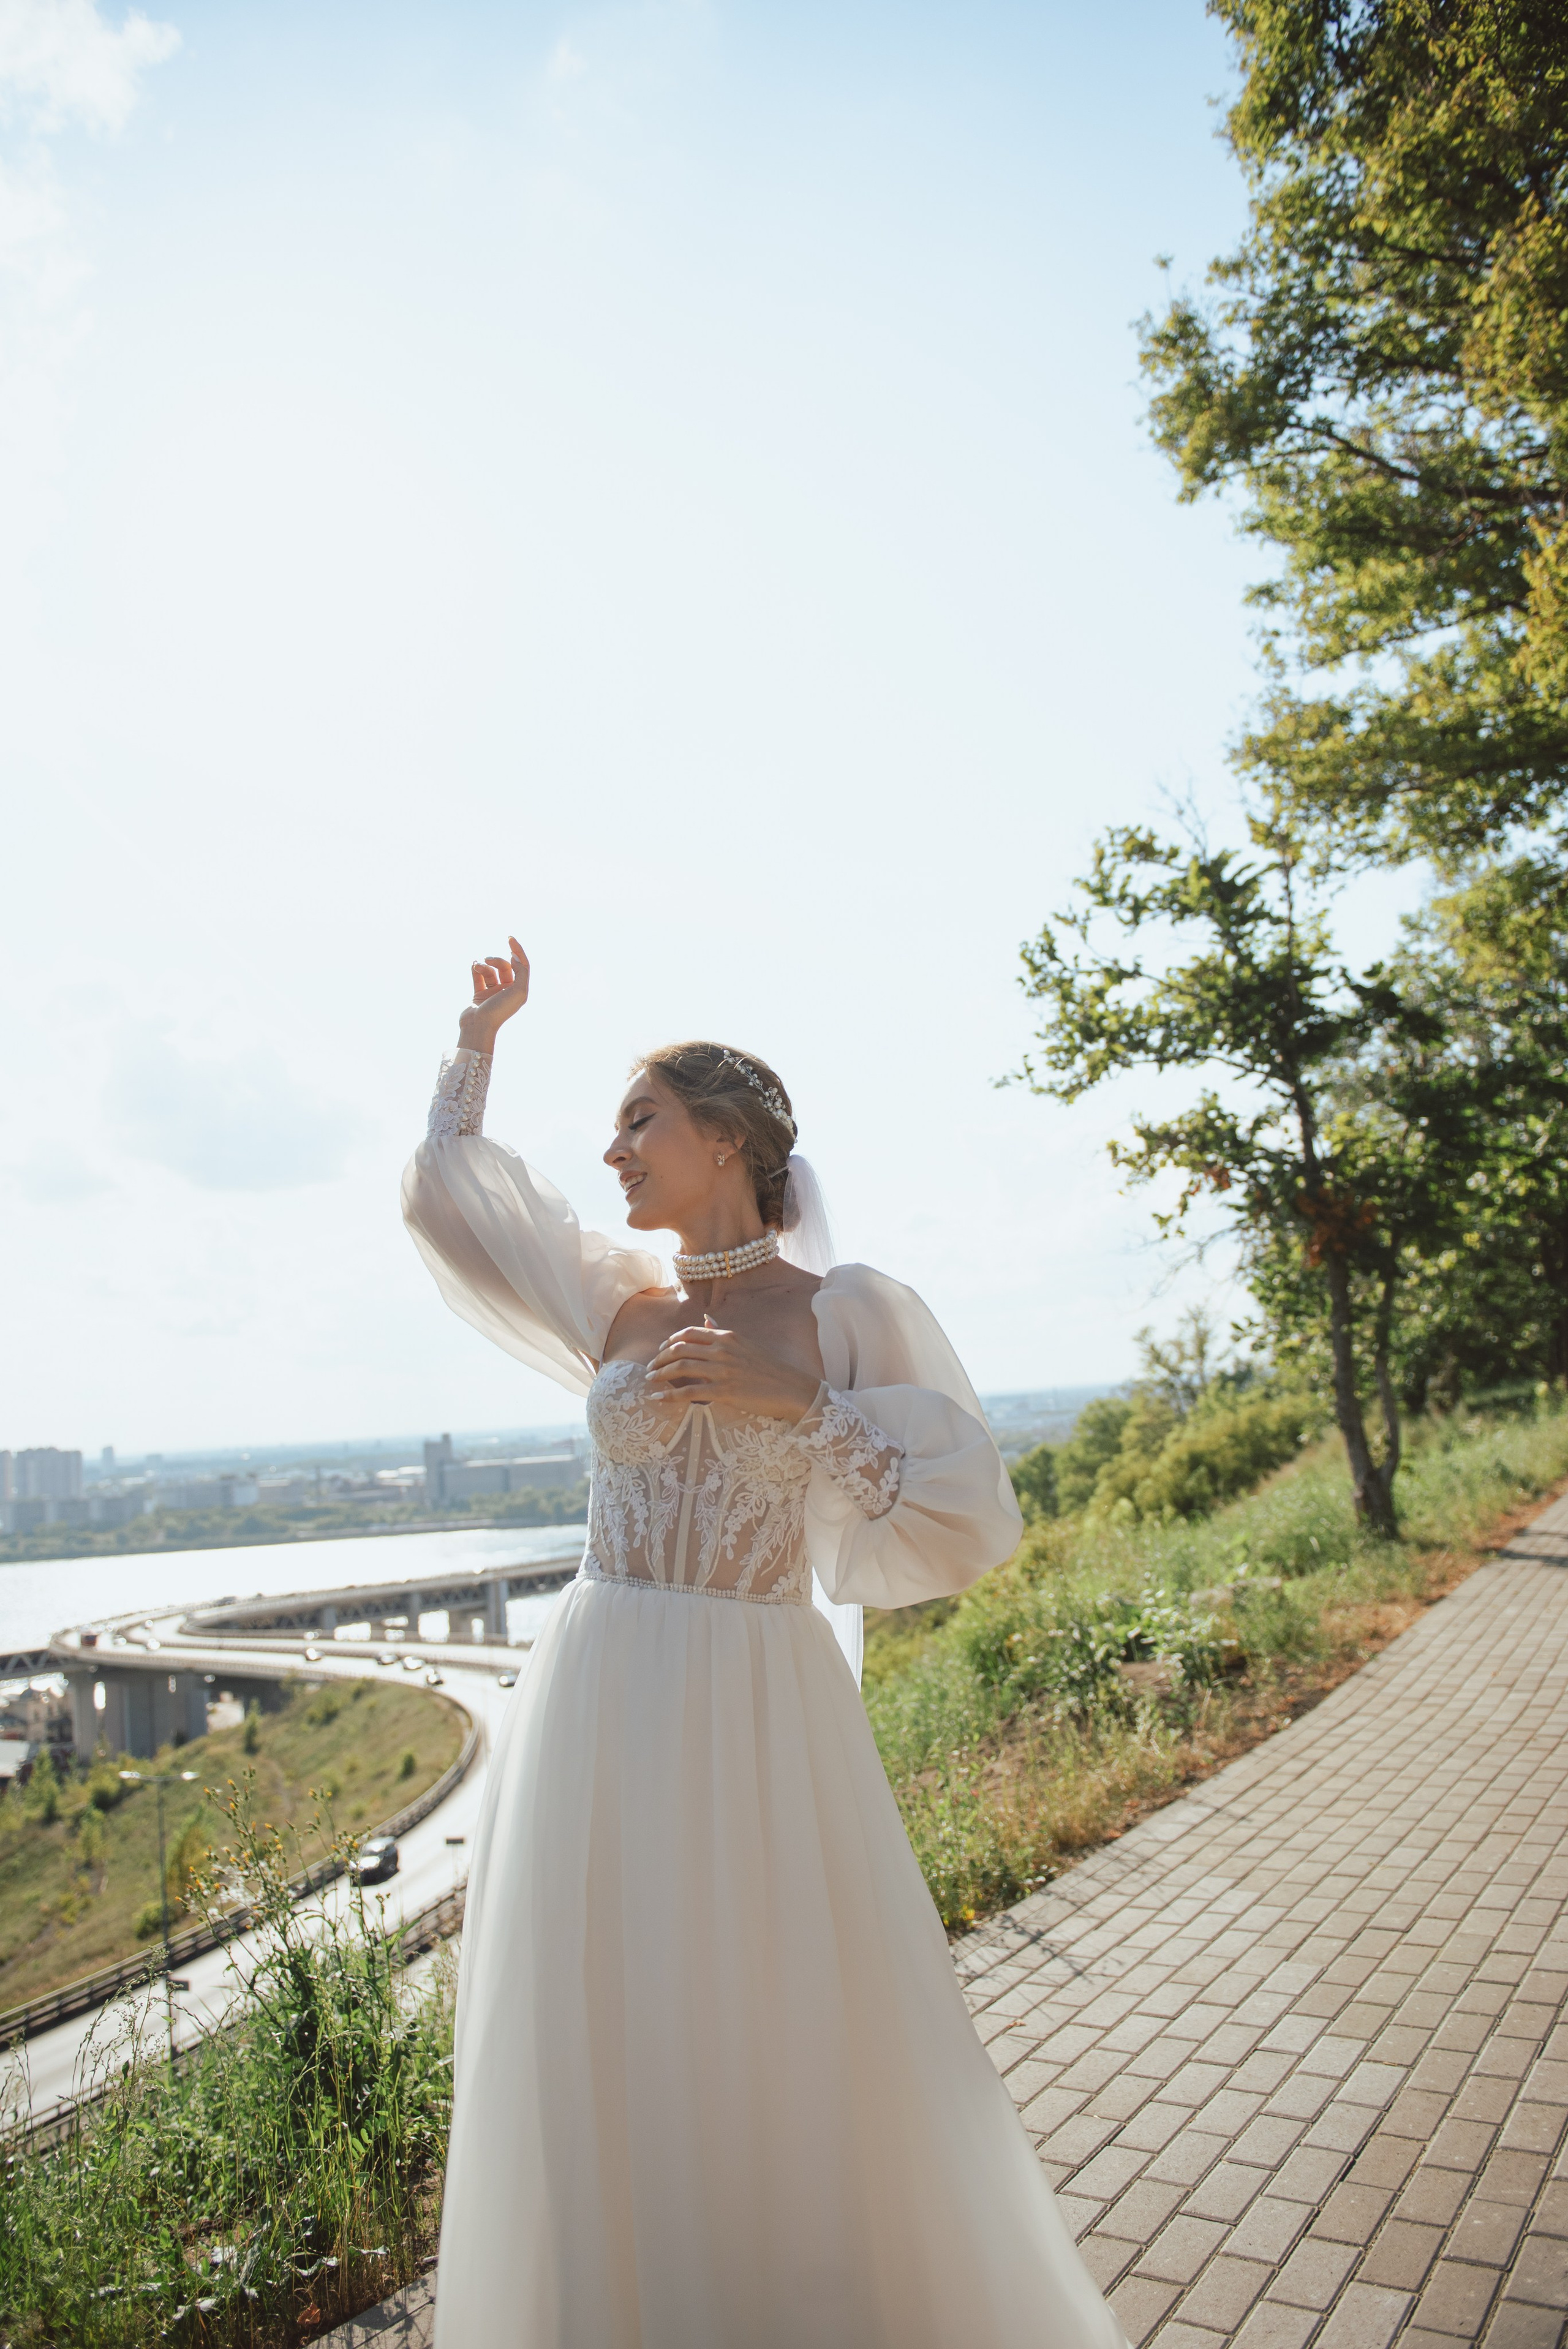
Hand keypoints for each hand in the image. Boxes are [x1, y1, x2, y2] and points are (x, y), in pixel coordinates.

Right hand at [458, 935, 529, 1053]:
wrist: (478, 1026)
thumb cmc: (500, 1010)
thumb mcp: (519, 991)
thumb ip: (521, 972)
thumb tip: (515, 957)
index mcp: (519, 990)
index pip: (522, 965)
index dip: (517, 951)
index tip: (510, 939)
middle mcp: (507, 991)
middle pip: (505, 966)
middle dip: (497, 960)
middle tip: (489, 959)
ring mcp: (492, 992)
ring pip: (490, 970)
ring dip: (484, 965)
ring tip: (478, 966)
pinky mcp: (479, 994)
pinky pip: (478, 976)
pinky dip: (476, 968)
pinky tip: (474, 965)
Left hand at [644, 1322, 821, 1423]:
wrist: (791, 1388)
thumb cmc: (769, 1368)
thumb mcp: (745, 1344)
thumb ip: (722, 1333)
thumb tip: (706, 1320)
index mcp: (727, 1337)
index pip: (689, 1333)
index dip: (669, 1341)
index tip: (660, 1350)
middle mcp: (722, 1350)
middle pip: (680, 1349)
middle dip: (659, 1358)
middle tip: (650, 1368)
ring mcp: (722, 1370)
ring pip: (681, 1367)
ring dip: (660, 1373)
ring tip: (650, 1380)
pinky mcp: (724, 1391)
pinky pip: (689, 1392)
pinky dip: (670, 1395)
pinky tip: (660, 1398)